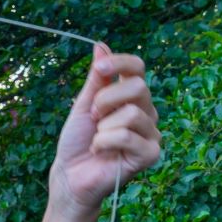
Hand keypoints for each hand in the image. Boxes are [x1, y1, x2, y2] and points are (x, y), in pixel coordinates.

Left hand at [49, 42, 161, 216]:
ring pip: (131, 113)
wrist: (70, 175)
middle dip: (106, 101)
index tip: (100, 68)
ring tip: (96, 139)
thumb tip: (101, 46)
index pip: (137, 68)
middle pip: (138, 87)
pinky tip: (100, 152)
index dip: (120, 63)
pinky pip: (127, 136)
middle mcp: (146, 112)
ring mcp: (151, 133)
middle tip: (93, 117)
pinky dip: (105, 142)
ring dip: (103, 127)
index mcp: (131, 97)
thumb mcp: (84, 105)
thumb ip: (97, 79)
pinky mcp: (150, 154)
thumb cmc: (77, 141)